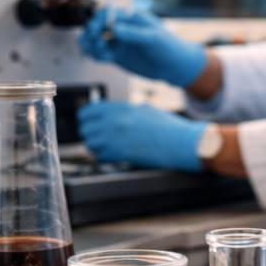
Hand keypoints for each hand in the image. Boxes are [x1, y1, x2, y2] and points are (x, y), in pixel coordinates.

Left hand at [77, 101, 204, 172]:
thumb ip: (125, 112)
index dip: (87, 119)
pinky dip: (105, 157)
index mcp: (119, 108)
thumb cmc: (168, 127)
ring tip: (110, 148)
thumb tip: (112, 115)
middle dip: (91, 134)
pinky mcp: (119, 154)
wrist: (180, 142)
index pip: (87, 112)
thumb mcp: (145, 110)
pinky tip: (116, 155)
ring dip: (98, 147)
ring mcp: (114, 138)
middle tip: (100, 138)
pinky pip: (100, 157)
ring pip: (90, 144)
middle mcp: (113, 121)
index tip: (90, 123)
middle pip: (85, 129)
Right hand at [79, 8, 206, 87]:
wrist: (174, 67)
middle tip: (95, 42)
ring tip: (99, 51)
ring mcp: (119, 42)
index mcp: (131, 18)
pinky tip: (104, 58)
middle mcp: (122, 28)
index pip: (107, 13)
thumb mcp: (153, 38)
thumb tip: (114, 28)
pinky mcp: (117, 56)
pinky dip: (96, 55)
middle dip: (91, 33)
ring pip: (96, 40)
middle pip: (97, 26)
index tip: (95, 29)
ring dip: (91, 44)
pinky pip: (100, 53)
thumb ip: (134, 34)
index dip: (98, 20)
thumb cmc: (169, 47)